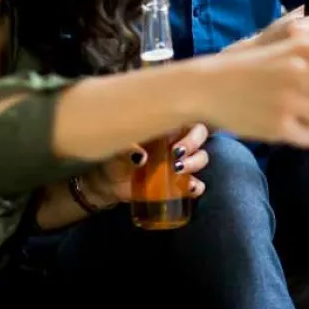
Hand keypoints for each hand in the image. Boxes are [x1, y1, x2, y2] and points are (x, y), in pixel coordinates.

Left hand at [79, 123, 212, 206]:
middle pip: (200, 138)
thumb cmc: (113, 158)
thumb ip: (127, 150)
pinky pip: (195, 184)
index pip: (188, 120)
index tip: (176, 146)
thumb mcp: (115, 150)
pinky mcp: (177, 183)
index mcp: (163, 128)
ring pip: (200, 158)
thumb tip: (141, 158)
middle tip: (177, 157)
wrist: (107, 184)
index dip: (190, 131)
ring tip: (178, 171)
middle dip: (194, 147)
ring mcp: (178, 162)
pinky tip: (190, 189)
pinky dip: (196, 187)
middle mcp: (175, 142)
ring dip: (195, 164)